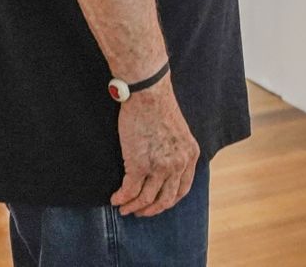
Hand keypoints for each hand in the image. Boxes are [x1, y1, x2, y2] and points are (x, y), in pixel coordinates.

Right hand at [111, 78, 199, 217]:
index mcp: (190, 155)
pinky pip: (129, 192)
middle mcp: (178, 164)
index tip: (157, 204)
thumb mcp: (179, 134)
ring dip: (133, 207)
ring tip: (124, 208)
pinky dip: (121, 198)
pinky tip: (115, 198)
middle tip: (139, 212)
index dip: (168, 201)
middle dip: (151, 209)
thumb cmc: (160, 109)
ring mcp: (159, 166)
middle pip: (165, 199)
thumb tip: (164, 170)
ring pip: (145, 199)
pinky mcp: (138, 165)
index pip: (182, 189)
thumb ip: (177, 153)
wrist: (149, 95)